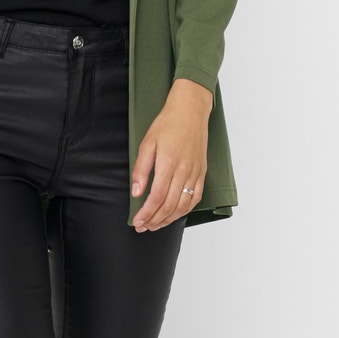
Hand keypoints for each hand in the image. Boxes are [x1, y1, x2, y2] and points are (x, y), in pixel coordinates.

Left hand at [129, 78, 211, 230]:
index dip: (147, 213)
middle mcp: (185, 170)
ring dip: (169, 219)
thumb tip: (136, 192)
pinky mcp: (202, 172)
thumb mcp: (147, 143)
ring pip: (184, 205)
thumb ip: (141, 169)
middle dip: (155, 220)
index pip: (157, 197)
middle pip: (170, 205)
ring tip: (156, 225)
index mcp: (169, 163)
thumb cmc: (168, 123)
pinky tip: (175, 214)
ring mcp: (196, 172)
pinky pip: (196, 197)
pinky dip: (185, 210)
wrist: (190, 110)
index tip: (138, 221)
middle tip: (143, 227)